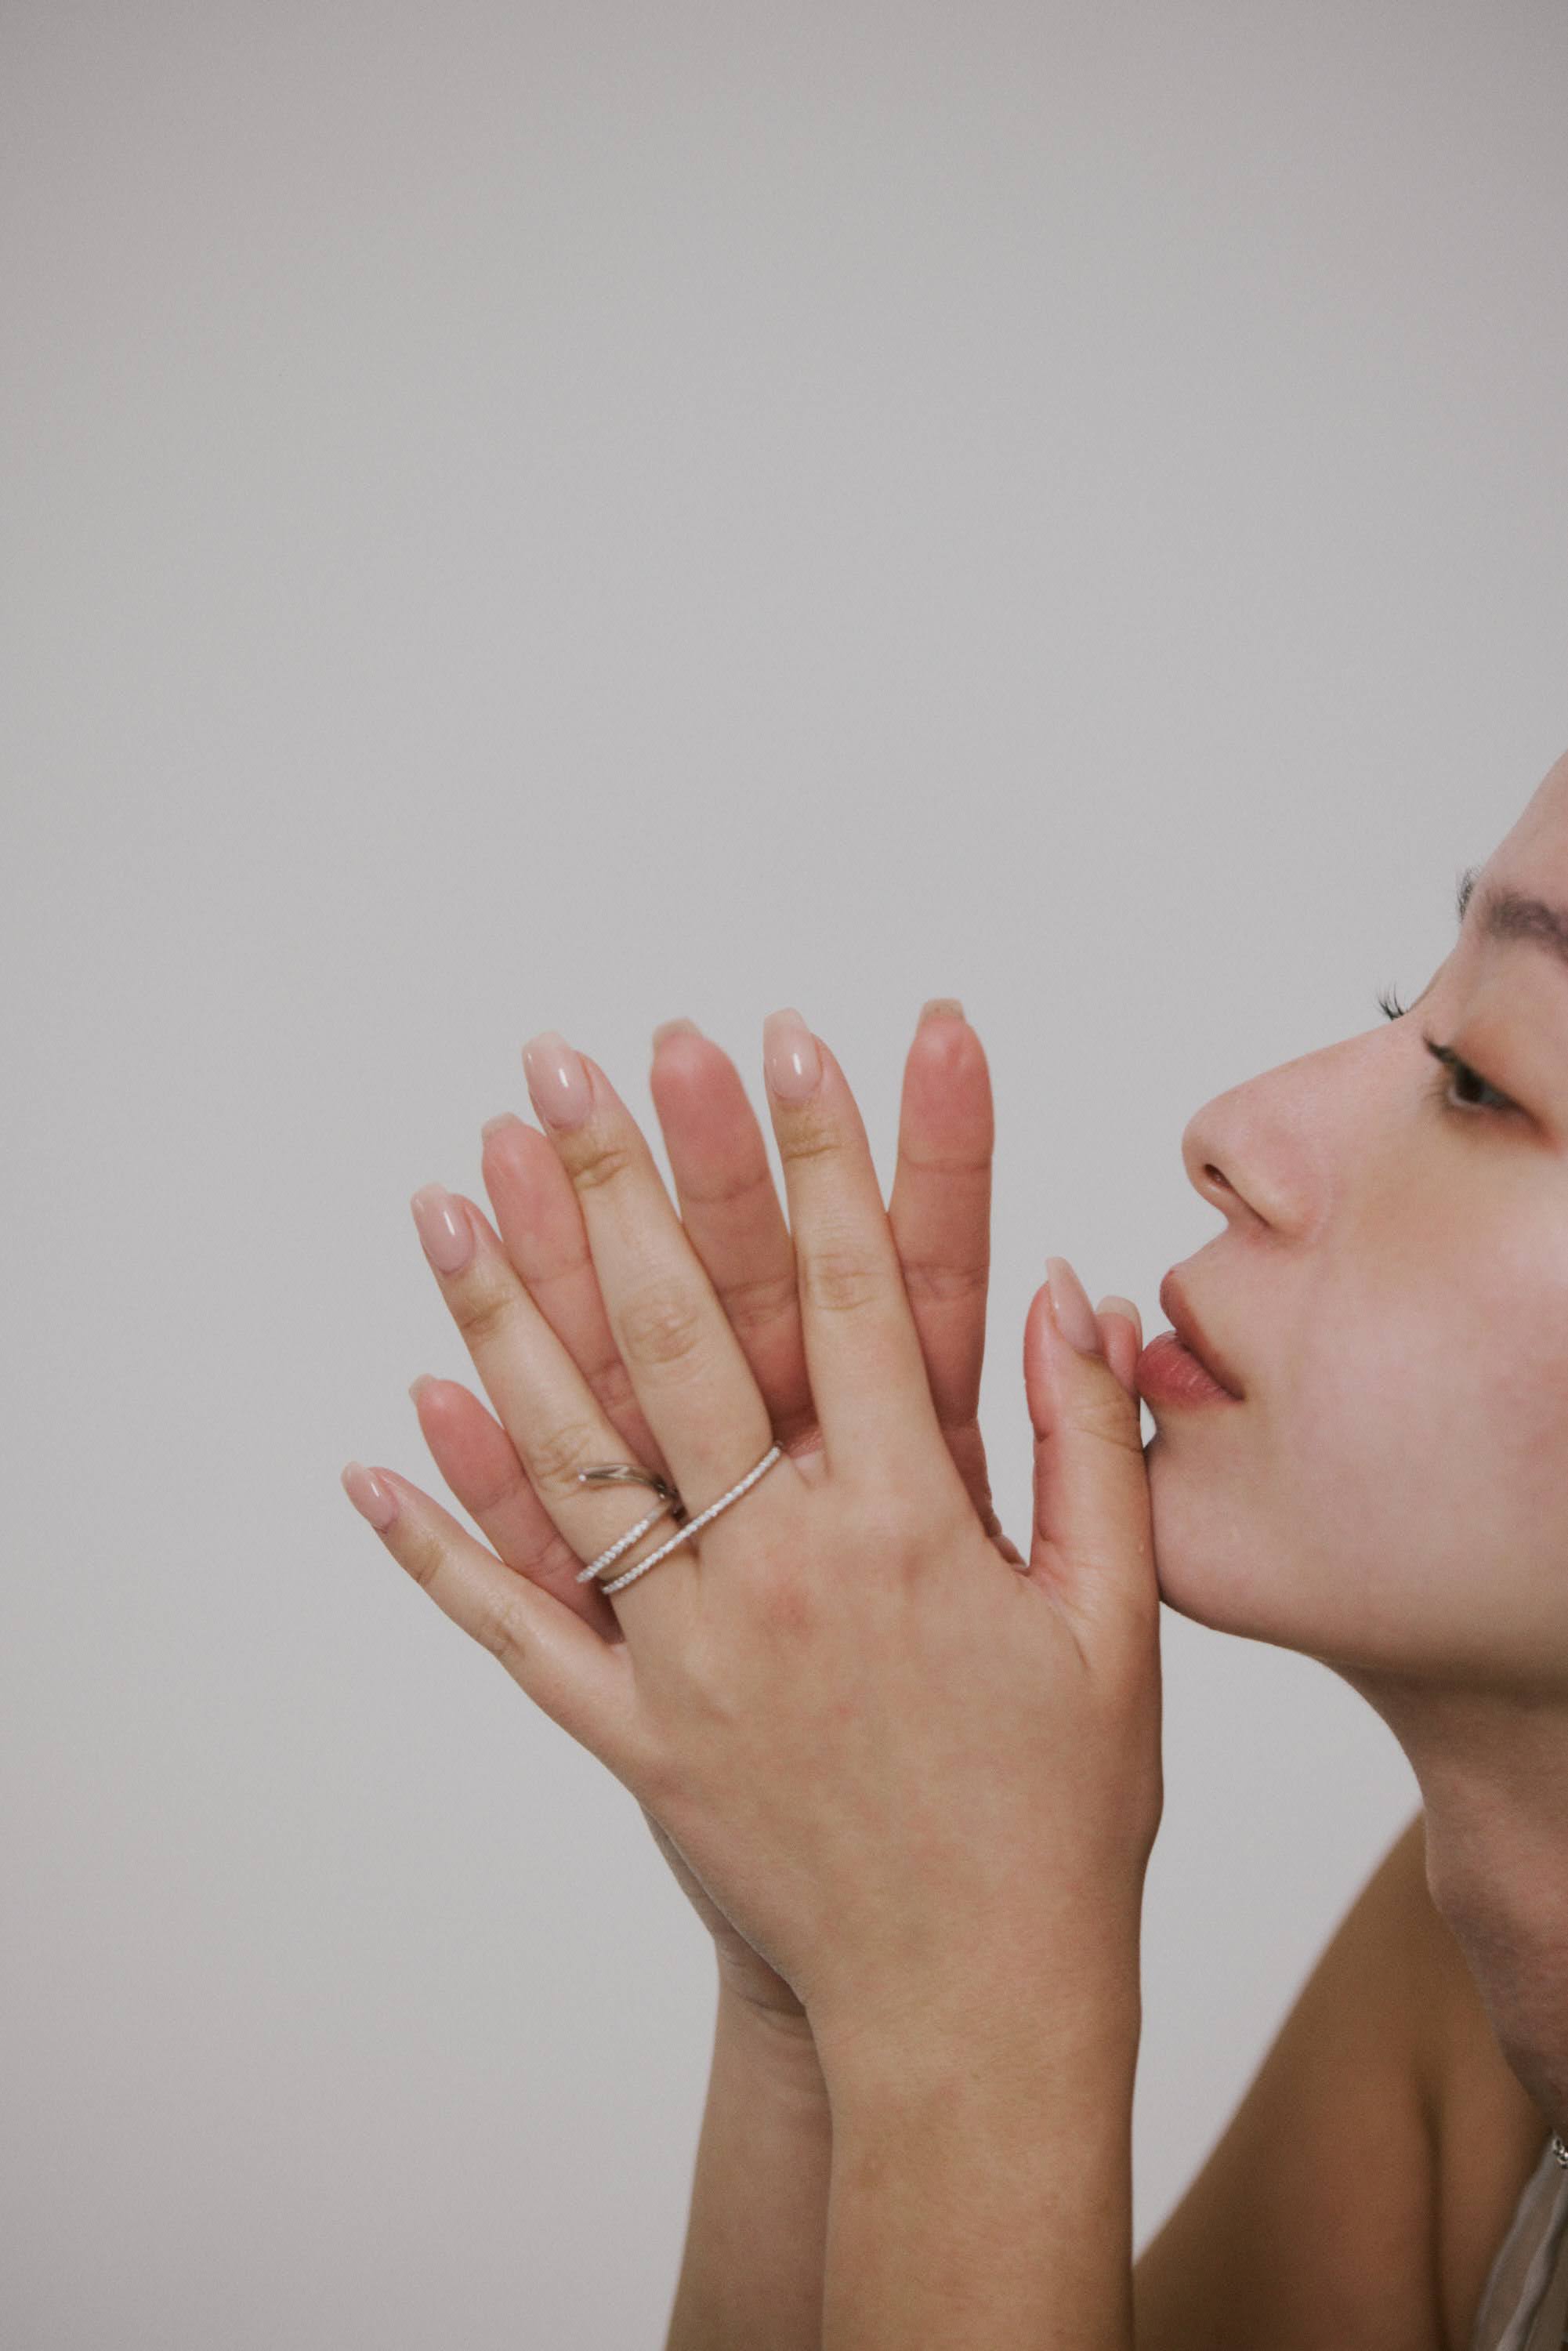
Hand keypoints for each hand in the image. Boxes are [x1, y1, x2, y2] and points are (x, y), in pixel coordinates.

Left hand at [343, 1011, 1160, 2059]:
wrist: (974, 2004)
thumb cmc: (1059, 1811)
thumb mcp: (1114, 1623)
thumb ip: (1085, 1447)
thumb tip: (1068, 1288)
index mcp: (910, 1527)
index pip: (863, 1295)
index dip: (824, 1155)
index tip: (783, 1039)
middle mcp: (782, 1571)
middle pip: (689, 1340)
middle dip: (625, 1184)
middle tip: (566, 1066)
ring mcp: (690, 1652)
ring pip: (574, 1455)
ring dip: (503, 1317)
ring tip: (444, 1197)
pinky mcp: (633, 1734)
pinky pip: (517, 1625)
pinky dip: (440, 1541)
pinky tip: (373, 1448)